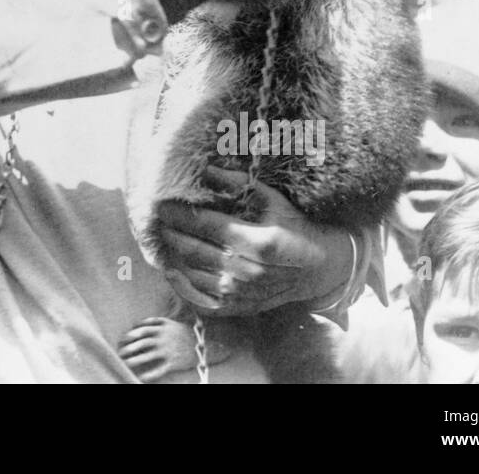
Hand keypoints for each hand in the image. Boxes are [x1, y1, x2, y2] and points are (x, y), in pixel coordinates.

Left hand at [118, 316, 230, 382]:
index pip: (142, 331)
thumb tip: (137, 324)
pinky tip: (141, 377)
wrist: (202, 344)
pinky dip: (150, 374)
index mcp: (161, 328)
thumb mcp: (169, 322)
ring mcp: (167, 351)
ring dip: (135, 360)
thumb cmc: (182, 332)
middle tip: (120, 353)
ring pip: (147, 356)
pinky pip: (159, 370)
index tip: (122, 340)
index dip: (131, 335)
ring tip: (125, 363)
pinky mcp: (173, 363)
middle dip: (129, 348)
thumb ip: (154, 322)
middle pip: (142, 343)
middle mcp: (163, 339)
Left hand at [156, 166, 351, 316]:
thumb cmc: (295, 228)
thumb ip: (239, 184)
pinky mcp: (242, 308)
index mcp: (258, 242)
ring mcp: (244, 294)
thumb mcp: (273, 200)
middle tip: (158, 221)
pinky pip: (204, 302)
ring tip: (164, 241)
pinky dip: (185, 289)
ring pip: (195, 276)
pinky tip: (174, 273)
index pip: (206, 225)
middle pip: (195, 251)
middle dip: (172, 234)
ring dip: (175, 258)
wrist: (320, 269)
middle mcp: (249, 271)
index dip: (180, 215)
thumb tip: (208, 170)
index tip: (162, 206)